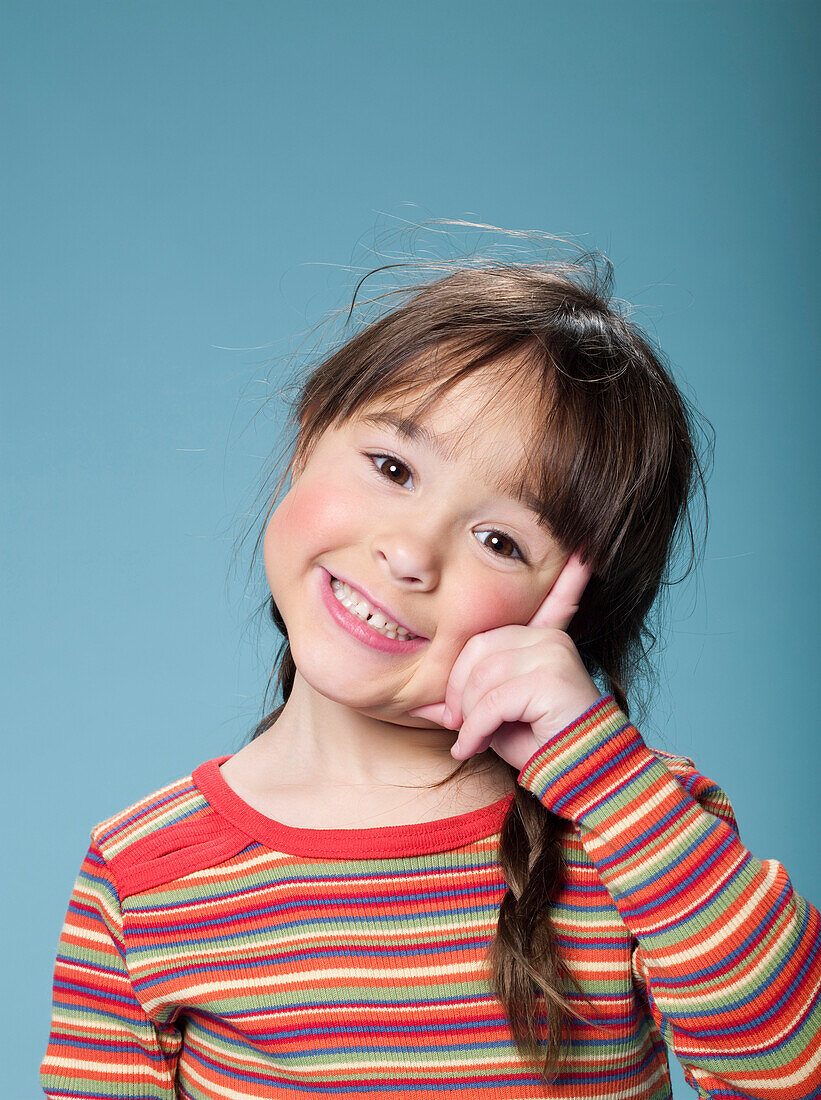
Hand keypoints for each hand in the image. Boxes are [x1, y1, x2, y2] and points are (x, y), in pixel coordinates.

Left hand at [407, 550, 602, 772]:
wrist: (576, 776)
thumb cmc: (537, 745)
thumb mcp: (491, 717)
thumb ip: (462, 701)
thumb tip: (415, 703)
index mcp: (540, 637)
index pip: (544, 601)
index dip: (566, 579)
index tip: (584, 553)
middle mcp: (549, 638)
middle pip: (477, 648)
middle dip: (458, 689)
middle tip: (456, 724)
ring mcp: (552, 654)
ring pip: (482, 676)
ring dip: (468, 716)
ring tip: (470, 739)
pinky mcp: (550, 679)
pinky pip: (493, 701)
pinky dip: (475, 729)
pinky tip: (473, 746)